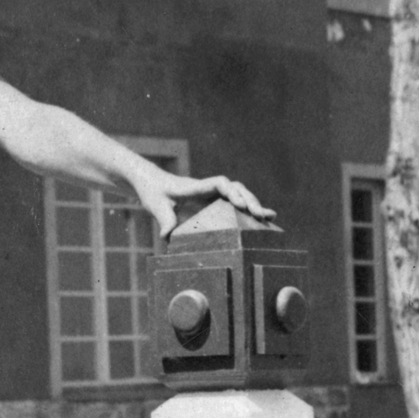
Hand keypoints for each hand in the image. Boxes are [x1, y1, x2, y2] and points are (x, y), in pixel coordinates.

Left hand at [131, 168, 275, 241]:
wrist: (150, 181)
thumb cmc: (153, 191)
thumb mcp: (155, 206)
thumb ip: (164, 219)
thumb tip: (167, 236)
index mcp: (195, 186)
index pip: (219, 183)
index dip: (232, 192)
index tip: (240, 204)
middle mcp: (207, 188)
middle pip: (235, 188)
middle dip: (249, 200)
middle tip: (261, 215)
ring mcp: (211, 193)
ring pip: (238, 193)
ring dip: (252, 203)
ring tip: (268, 217)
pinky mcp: (212, 200)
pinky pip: (233, 202)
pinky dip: (248, 208)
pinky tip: (263, 217)